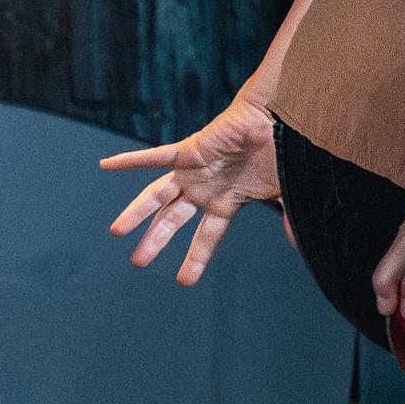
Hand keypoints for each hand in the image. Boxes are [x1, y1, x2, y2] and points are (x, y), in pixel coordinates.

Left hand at [100, 97, 282, 285]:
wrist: (279, 121)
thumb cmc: (281, 153)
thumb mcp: (284, 193)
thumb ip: (287, 218)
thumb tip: (299, 244)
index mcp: (224, 202)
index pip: (206, 237)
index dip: (196, 259)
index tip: (184, 281)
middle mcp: (203, 189)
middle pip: (173, 221)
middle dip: (156, 241)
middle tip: (138, 263)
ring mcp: (193, 171)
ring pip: (157, 196)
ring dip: (137, 213)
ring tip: (116, 232)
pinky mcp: (188, 151)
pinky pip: (155, 157)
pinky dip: (130, 160)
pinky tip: (105, 165)